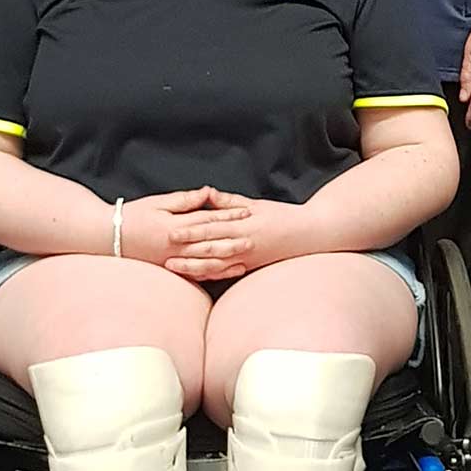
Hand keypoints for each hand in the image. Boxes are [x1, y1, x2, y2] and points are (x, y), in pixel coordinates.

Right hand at [119, 187, 250, 277]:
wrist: (106, 237)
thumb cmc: (133, 216)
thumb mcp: (159, 202)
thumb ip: (185, 200)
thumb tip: (208, 193)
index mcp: (174, 227)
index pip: (207, 220)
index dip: (228, 215)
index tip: (247, 212)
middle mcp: (175, 247)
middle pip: (209, 244)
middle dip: (233, 241)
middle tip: (254, 238)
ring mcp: (172, 261)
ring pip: (204, 263)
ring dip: (226, 261)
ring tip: (245, 258)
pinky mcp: (168, 270)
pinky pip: (193, 275)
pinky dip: (210, 274)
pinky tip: (223, 273)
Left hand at [164, 188, 306, 277]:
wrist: (308, 235)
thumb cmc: (283, 216)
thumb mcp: (257, 204)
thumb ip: (229, 202)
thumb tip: (207, 194)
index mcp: (244, 225)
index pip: (212, 228)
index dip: (191, 230)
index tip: (172, 231)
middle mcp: (243, 244)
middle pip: (209, 249)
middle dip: (186, 252)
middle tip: (163, 253)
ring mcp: (246, 258)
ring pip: (214, 265)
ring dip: (192, 267)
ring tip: (173, 267)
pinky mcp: (249, 267)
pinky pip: (225, 273)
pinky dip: (208, 275)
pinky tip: (194, 276)